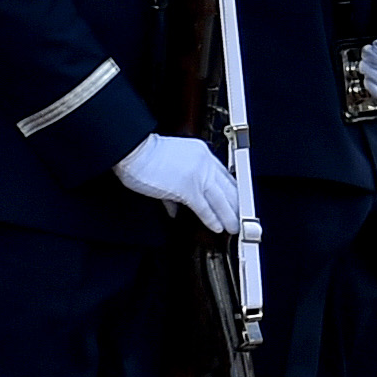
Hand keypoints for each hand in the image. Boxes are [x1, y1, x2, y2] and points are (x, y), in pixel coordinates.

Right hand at [114, 133, 241, 234]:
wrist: (134, 149)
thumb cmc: (145, 154)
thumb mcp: (170, 162)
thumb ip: (176, 185)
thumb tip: (174, 206)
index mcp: (202, 153)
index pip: (224, 174)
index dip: (232, 189)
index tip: (236, 200)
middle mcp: (205, 163)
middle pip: (228, 187)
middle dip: (237, 204)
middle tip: (242, 217)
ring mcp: (198, 175)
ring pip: (221, 199)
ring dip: (229, 216)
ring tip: (233, 227)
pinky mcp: (187, 188)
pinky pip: (204, 207)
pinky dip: (211, 218)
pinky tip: (216, 227)